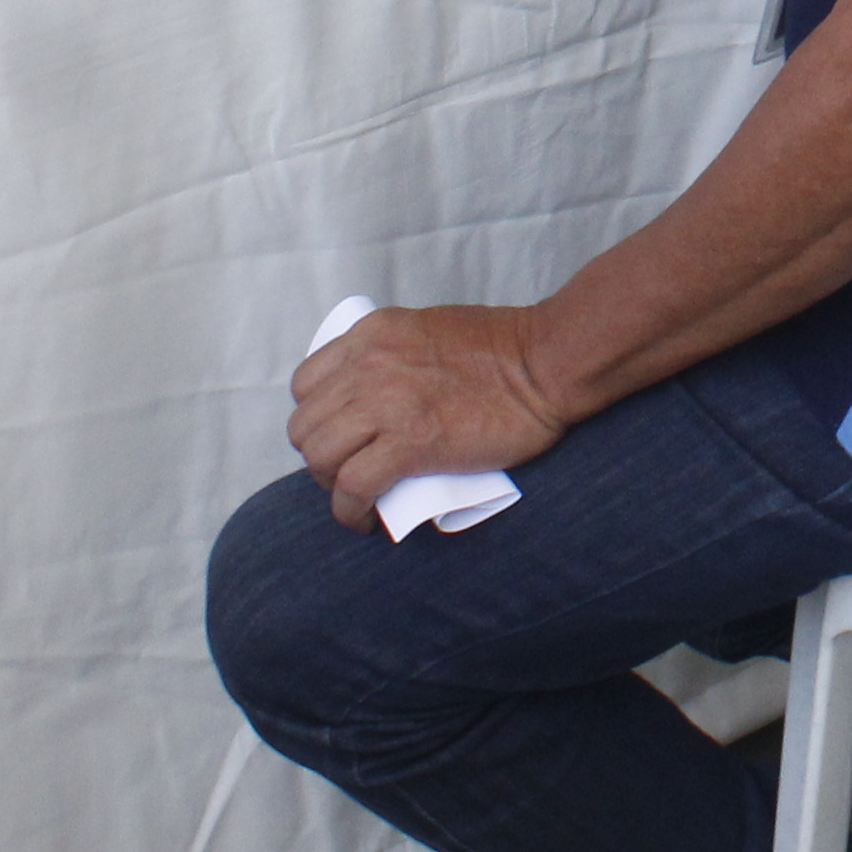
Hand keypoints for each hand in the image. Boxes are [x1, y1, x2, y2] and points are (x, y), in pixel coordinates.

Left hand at [291, 300, 569, 531]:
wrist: (545, 363)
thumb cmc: (505, 349)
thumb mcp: (427, 331)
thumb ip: (392, 356)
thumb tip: (376, 401)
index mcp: (372, 333)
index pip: (305, 384)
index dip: (317, 417)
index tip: (339, 436)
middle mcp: (367, 364)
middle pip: (305, 425)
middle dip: (320, 455)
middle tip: (349, 471)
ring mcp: (385, 403)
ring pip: (320, 457)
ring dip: (331, 484)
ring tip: (357, 496)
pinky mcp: (409, 442)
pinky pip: (353, 486)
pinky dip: (350, 512)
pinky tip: (364, 521)